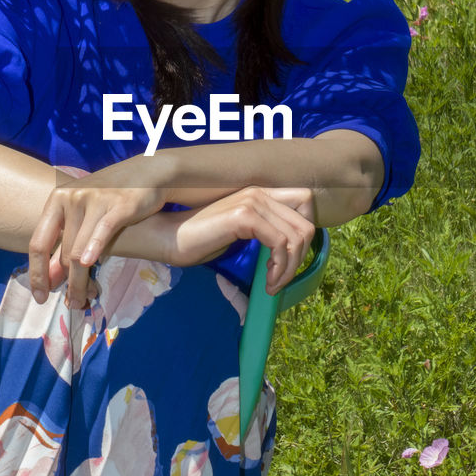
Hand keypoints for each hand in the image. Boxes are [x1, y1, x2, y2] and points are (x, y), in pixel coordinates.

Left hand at [29, 157, 169, 306]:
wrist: (146, 173)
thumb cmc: (111, 199)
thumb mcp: (83, 216)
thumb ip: (65, 243)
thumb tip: (50, 279)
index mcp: (57, 200)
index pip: (38, 243)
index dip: (37, 273)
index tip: (39, 296)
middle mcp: (71, 198)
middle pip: (61, 252)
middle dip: (66, 283)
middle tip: (72, 304)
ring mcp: (94, 199)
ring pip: (79, 249)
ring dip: (80, 280)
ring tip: (84, 299)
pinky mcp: (118, 204)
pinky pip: (102, 230)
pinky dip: (93, 248)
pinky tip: (89, 264)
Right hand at [166, 186, 315, 293]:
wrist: (169, 237)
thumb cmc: (202, 240)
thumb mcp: (241, 233)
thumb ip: (265, 231)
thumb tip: (293, 251)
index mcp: (260, 192)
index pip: (306, 202)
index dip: (305, 233)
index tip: (288, 258)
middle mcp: (259, 192)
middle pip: (306, 223)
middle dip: (300, 257)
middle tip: (280, 278)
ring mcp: (252, 201)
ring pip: (296, 237)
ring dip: (289, 268)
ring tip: (272, 284)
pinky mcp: (244, 216)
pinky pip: (280, 243)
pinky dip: (279, 268)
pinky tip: (266, 282)